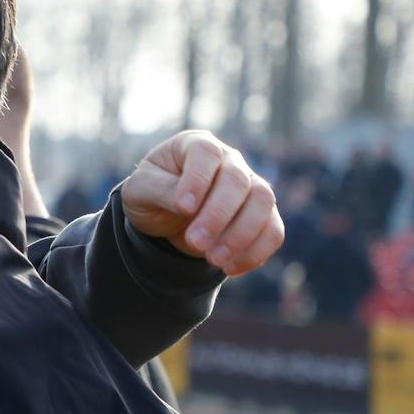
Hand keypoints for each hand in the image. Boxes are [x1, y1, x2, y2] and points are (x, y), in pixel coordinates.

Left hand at [120, 131, 283, 275]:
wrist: (164, 214)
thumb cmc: (151, 193)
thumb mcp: (140, 189)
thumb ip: (159, 190)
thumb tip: (185, 205)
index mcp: (196, 145)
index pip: (205, 153)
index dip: (198, 180)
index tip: (183, 208)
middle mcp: (229, 160)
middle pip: (238, 181)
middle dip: (218, 215)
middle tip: (195, 242)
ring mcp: (250, 185)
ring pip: (262, 203)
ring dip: (241, 235)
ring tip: (213, 259)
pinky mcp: (262, 214)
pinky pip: (273, 230)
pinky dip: (256, 251)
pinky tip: (230, 268)